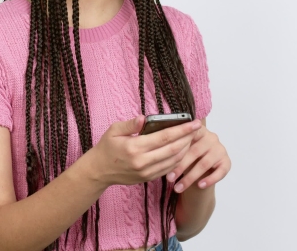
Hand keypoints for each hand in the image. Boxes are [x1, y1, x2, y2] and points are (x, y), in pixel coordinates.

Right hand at [85, 115, 200, 187]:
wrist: (99, 171)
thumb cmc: (106, 148)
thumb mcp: (114, 131)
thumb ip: (130, 124)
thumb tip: (144, 118)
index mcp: (135, 147)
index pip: (165, 137)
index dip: (182, 130)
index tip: (194, 123)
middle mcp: (142, 161)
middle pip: (173, 150)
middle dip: (188, 138)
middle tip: (197, 128)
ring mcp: (146, 172)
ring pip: (173, 161)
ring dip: (186, 149)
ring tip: (192, 138)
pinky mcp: (148, 178)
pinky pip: (168, 169)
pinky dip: (178, 160)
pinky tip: (182, 150)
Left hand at [166, 121, 229, 192]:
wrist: (200, 169)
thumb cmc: (187, 155)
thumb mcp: (181, 148)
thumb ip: (174, 144)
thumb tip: (157, 144)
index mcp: (198, 130)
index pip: (188, 135)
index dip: (177, 148)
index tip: (165, 159)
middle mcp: (211, 137)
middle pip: (195, 152)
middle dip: (180, 166)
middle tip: (169, 178)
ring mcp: (220, 150)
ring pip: (204, 164)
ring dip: (190, 177)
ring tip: (178, 187)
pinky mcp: (226, 162)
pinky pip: (219, 172)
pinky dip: (209, 180)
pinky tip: (200, 185)